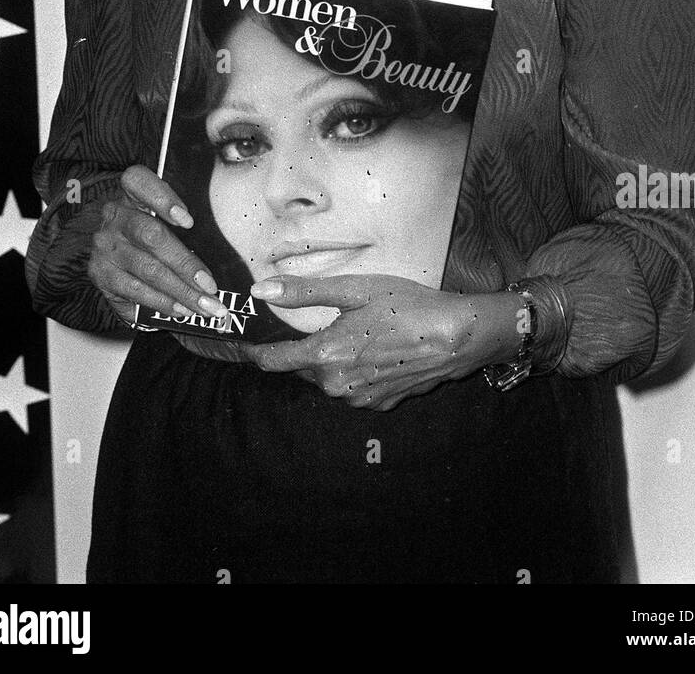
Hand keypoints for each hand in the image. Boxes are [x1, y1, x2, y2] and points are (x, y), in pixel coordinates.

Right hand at [88, 165, 229, 333]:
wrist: (118, 262)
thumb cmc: (152, 237)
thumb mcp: (164, 221)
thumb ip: (184, 226)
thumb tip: (223, 251)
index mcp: (131, 193)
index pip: (137, 181)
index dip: (162, 198)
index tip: (188, 220)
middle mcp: (114, 216)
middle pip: (151, 235)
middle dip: (186, 263)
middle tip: (211, 285)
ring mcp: (105, 246)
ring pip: (147, 269)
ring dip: (181, 290)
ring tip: (205, 304)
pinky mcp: (101, 274)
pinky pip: (136, 290)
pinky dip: (163, 302)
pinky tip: (182, 309)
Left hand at [239, 274, 518, 410]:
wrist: (457, 337)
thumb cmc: (407, 305)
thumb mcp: (354, 289)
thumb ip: (303, 292)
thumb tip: (260, 290)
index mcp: (324, 355)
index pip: (272, 360)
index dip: (251, 353)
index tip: (237, 346)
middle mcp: (336, 385)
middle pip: (301, 369)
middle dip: (300, 350)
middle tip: (311, 324)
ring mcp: (359, 399)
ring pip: (328, 379)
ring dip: (330, 360)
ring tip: (355, 332)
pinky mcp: (381, 404)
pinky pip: (354, 387)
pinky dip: (356, 371)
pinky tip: (377, 348)